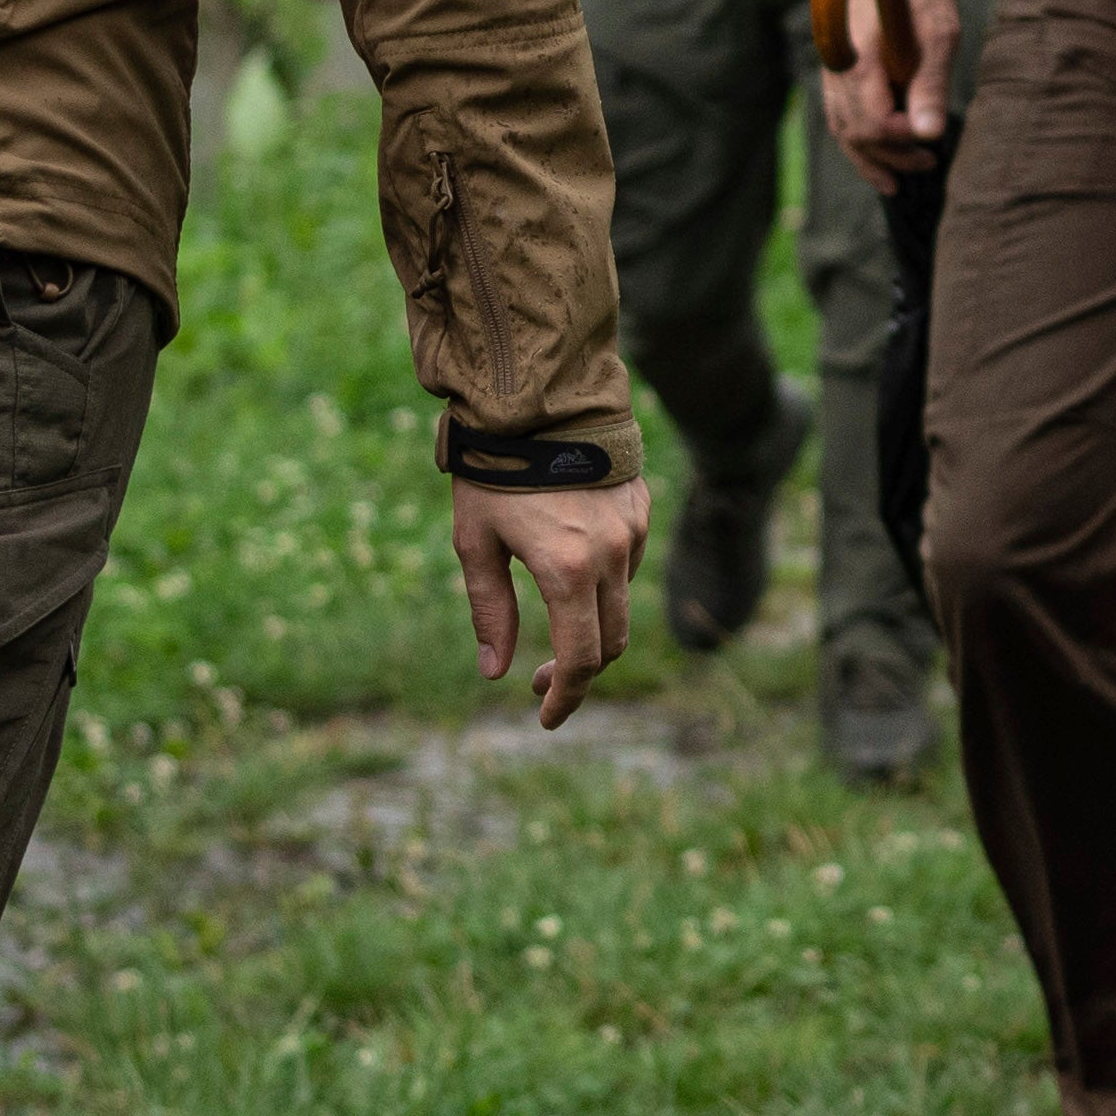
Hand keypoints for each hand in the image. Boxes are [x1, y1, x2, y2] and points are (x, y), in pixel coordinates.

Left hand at [452, 476, 643, 724]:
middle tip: (539, 680)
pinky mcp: (639, 510)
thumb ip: (491, 611)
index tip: (546, 719)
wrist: (539, 396)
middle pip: (610, 644)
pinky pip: (628, 564)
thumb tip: (496, 673)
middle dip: (578, 674)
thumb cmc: (495, 470)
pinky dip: (604, 584)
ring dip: (592, 629)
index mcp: (566, 572)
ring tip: (552, 621)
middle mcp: (609, 557)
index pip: (580, 661)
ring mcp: (631, 533)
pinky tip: (571, 567)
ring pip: (622, 605)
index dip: (565, 698)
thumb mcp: (476, 543)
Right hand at [822, 0, 965, 177]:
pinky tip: (879, 166)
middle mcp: (838, 70)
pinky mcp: (836, 79)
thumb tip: (929, 133)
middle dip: (891, 155)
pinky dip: (857, 146)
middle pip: (855, 132)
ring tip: (901, 180)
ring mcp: (832, 75)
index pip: (871, 120)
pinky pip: (839, 121)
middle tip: (927, 163)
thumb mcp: (939, 33)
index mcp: (860, 59)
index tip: (929, 138)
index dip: (899, 138)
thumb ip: (931, 82)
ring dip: (872, 159)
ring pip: (842, 131)